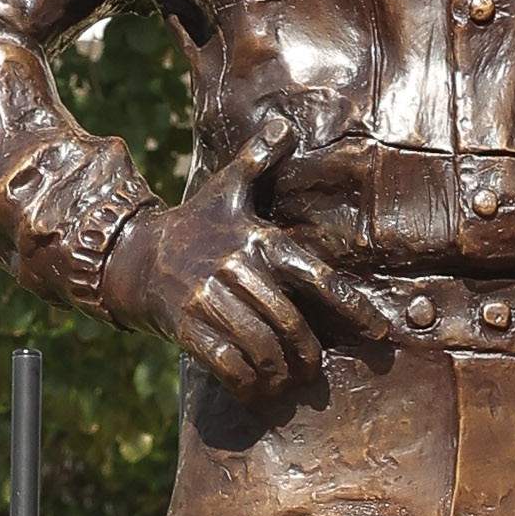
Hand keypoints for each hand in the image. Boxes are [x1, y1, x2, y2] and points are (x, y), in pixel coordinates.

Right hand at [100, 117, 378, 396]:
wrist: (134, 254)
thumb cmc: (194, 225)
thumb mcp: (227, 190)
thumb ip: (258, 161)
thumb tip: (282, 124)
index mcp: (259, 241)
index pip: (316, 277)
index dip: (351, 305)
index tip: (380, 330)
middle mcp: (238, 269)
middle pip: (290, 324)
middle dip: (306, 354)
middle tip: (312, 370)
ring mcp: (210, 299)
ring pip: (261, 348)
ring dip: (278, 373)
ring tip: (285, 382)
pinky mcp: (188, 326)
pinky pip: (227, 363)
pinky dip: (246, 384)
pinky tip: (254, 390)